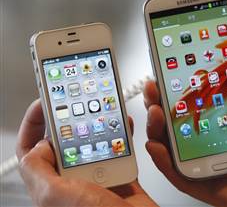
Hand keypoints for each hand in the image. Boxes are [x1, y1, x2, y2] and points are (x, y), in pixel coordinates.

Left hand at [16, 100, 155, 206]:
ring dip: (101, 124)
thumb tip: (39, 144)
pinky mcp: (120, 175)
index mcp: (52, 183)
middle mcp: (73, 179)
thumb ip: (38, 169)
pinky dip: (123, 136)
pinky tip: (124, 126)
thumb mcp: (55, 195)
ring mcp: (97, 176)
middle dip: (73, 118)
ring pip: (95, 141)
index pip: (32, 149)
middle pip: (67, 140)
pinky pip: (120, 149)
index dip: (33, 125)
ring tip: (104, 109)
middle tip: (79, 100)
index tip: (43, 104)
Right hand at [143, 51, 226, 206]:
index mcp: (226, 123)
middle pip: (176, 125)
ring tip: (154, 111)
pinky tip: (156, 145)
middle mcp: (213, 143)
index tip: (166, 70)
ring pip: (171, 149)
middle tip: (154, 87)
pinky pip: (179, 177)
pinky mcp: (210, 186)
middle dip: (159, 105)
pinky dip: (163, 162)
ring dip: (156, 129)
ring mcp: (209, 164)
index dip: (177, 89)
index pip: (195, 104)